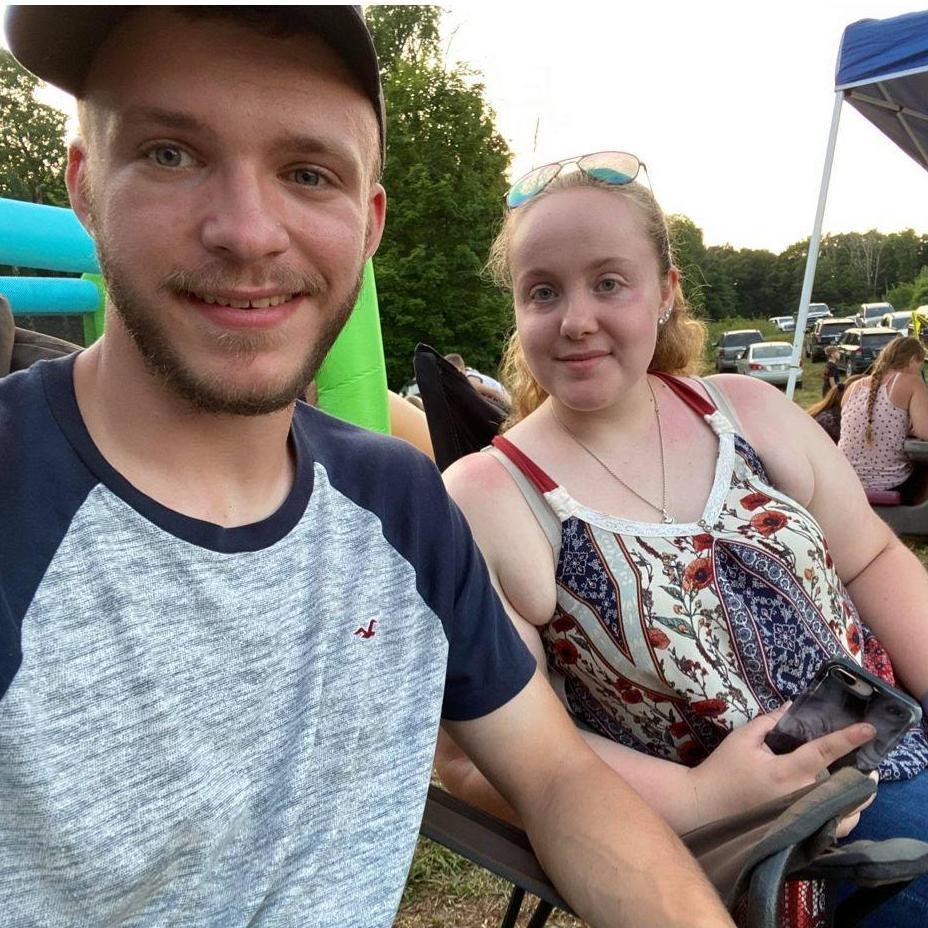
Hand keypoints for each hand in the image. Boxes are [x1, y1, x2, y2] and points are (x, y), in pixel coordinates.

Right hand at [687, 704, 875, 827]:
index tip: (869, 729)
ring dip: (859, 796)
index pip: (824, 751)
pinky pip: (835, 829)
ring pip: (847, 812)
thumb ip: (770, 721)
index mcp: (786, 770)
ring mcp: (803, 817)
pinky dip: (846, 816)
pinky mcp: (801, 832)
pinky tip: (844, 805)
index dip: (848, 739)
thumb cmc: (723, 769)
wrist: (707, 806)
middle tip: (869, 763)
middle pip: (846, 785)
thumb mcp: (743, 738)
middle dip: (863, 773)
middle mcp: (800, 795)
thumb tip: (793, 706)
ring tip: (862, 783)